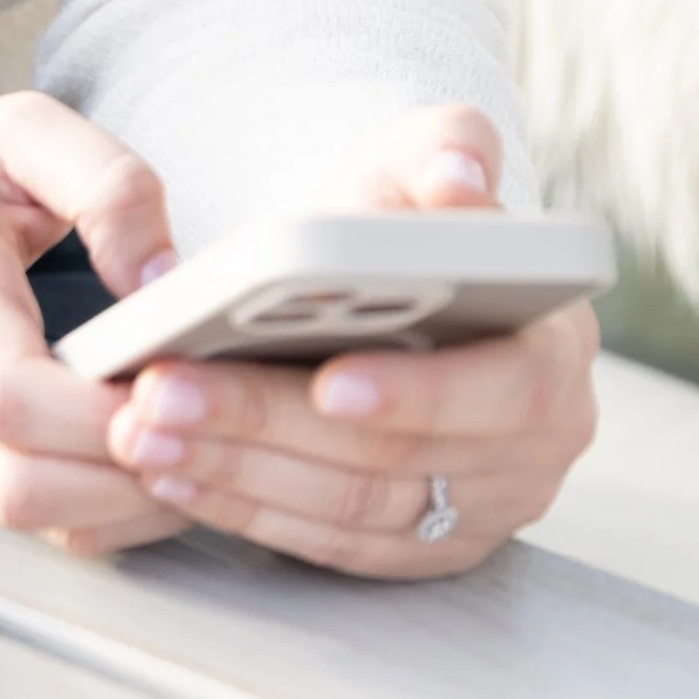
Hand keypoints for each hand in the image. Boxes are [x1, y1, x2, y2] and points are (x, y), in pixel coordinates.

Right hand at [0, 60, 190, 553]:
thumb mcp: (22, 133)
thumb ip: (101, 183)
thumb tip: (160, 277)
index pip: (7, 401)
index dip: (94, 412)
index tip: (166, 381)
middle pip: (24, 488)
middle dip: (126, 469)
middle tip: (197, 412)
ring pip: (43, 519)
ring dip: (131, 498)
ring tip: (191, 430)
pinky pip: (53, 519)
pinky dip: (118, 506)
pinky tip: (160, 448)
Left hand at [102, 106, 599, 577]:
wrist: (387, 273)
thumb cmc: (407, 210)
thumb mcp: (428, 158)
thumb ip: (450, 152)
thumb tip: (458, 178)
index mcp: (556, 351)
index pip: (500, 389)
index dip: (417, 393)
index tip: (328, 379)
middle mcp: (535, 448)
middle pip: (396, 457)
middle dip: (270, 424)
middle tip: (166, 392)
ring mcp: (480, 509)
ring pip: (348, 507)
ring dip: (234, 471)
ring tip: (142, 428)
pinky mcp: (420, 546)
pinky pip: (327, 543)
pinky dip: (243, 507)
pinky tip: (170, 470)